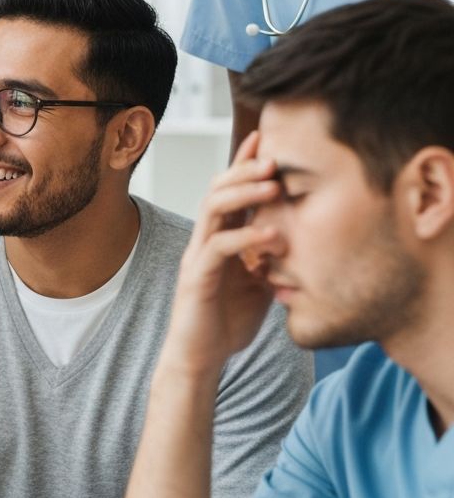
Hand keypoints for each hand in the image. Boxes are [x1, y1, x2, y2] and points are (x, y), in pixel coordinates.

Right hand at [162, 131, 281, 377]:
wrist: (200, 359)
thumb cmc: (227, 321)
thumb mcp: (259, 283)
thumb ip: (271, 258)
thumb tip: (299, 238)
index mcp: (219, 237)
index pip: (229, 190)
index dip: (243, 163)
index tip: (264, 138)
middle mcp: (204, 239)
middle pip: (217, 189)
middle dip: (244, 170)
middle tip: (273, 158)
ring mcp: (198, 256)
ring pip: (213, 209)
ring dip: (243, 193)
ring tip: (272, 186)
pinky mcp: (198, 278)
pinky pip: (219, 247)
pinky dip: (246, 238)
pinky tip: (272, 237)